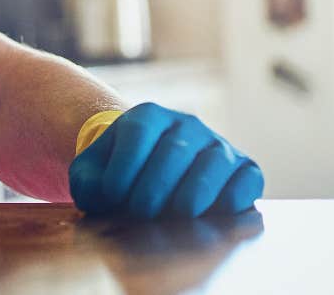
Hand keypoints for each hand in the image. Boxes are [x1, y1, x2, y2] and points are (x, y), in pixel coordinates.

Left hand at [69, 102, 263, 218]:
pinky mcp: (244, 169)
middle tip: (141, 213)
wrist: (153, 176)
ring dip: (192, 195)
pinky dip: (232, 198)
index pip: (138, 132)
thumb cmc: (118, 175)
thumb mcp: (93, 172)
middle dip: (155, 187)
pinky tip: (210, 215)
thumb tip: (102, 196)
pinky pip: (247, 179)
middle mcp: (186, 124)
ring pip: (213, 163)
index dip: (125, 166)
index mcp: (147, 116)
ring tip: (173, 217)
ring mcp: (218, 145)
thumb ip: (87, 181)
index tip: (112, 196)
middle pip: (175, 149)